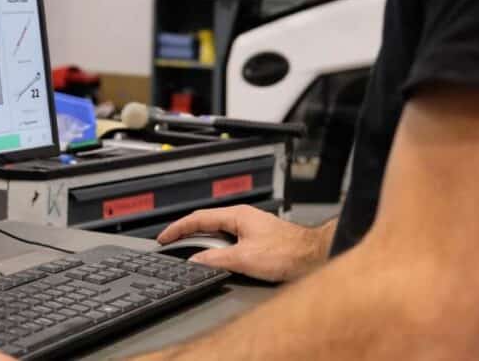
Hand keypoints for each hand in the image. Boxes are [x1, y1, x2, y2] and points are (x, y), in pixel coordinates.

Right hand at [157, 205, 331, 281]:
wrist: (314, 255)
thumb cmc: (288, 252)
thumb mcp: (244, 258)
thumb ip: (216, 259)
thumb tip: (195, 261)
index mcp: (237, 215)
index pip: (198, 218)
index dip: (178, 228)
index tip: (164, 237)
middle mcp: (243, 219)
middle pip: (207, 224)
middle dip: (187, 235)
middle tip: (172, 246)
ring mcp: (251, 229)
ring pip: (219, 235)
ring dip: (204, 245)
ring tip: (191, 257)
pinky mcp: (258, 241)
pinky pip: (230, 243)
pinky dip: (218, 251)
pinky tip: (217, 262)